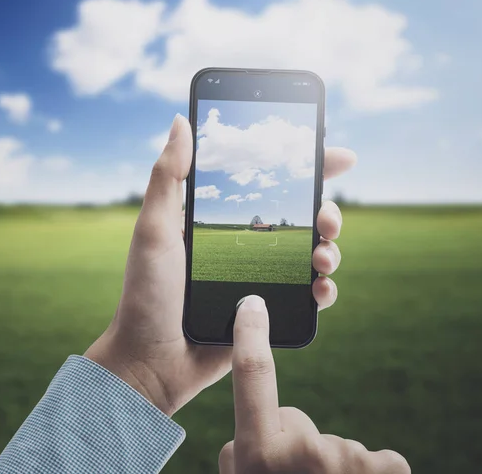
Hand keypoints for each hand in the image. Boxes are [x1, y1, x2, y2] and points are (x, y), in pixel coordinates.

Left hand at [85, 114, 355, 415]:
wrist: (151, 361)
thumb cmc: (147, 292)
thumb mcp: (154, 229)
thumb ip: (167, 176)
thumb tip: (181, 121)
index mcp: (221, 217)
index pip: (269, 181)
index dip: (305, 165)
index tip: (334, 153)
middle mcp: (246, 243)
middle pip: (301, 215)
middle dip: (326, 209)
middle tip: (326, 216)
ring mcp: (260, 275)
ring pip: (312, 252)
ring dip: (330, 248)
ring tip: (322, 255)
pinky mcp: (269, 309)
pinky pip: (309, 295)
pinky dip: (325, 289)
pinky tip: (322, 288)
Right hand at [218, 295, 409, 472]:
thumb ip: (245, 454)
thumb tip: (251, 438)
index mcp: (256, 453)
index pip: (251, 376)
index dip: (250, 335)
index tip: (253, 304)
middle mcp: (298, 454)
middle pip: (296, 422)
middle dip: (298, 446)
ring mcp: (341, 463)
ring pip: (335, 446)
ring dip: (333, 471)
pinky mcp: (380, 471)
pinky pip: (381, 461)